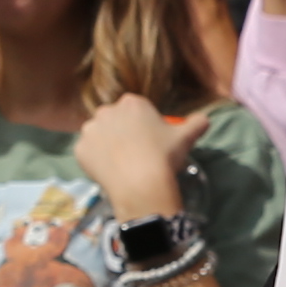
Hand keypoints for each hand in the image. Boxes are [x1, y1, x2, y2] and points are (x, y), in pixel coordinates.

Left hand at [74, 91, 184, 221]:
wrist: (141, 183)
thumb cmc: (164, 155)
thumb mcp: (185, 137)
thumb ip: (196, 124)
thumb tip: (205, 120)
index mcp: (132, 102)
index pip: (135, 110)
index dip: (142, 125)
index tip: (149, 141)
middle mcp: (107, 110)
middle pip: (114, 120)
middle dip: (121, 132)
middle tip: (134, 153)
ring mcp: (90, 129)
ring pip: (98, 135)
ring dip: (106, 145)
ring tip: (120, 164)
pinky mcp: (79, 149)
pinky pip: (87, 153)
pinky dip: (95, 161)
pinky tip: (109, 172)